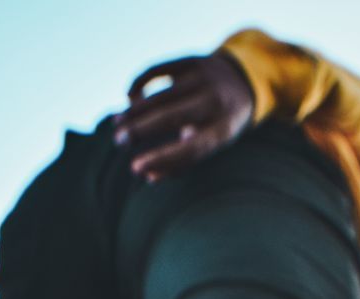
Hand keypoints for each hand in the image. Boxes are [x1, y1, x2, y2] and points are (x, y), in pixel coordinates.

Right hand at [113, 53, 253, 181]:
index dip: (162, 159)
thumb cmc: (220, 124)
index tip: (136, 168)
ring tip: (117, 124)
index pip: (191, 149)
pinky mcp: (191, 60)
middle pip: (171, 117)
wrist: (243, 81)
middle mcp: (215, 102)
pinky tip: (129, 99)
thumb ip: (183, 161)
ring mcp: (203, 78)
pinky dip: (140, 84)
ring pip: (161, 95)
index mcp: (223, 130)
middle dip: (141, 130)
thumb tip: (148, 176)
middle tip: (118, 142)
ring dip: (135, 110)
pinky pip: (157, 70)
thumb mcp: (212, 145)